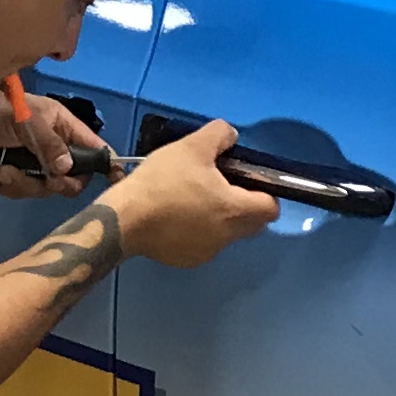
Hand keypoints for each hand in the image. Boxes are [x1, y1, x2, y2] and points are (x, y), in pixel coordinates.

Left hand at [0, 83, 104, 197]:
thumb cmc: (1, 111)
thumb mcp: (28, 121)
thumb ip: (49, 143)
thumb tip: (66, 169)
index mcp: (65, 130)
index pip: (94, 149)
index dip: (107, 163)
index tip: (117, 178)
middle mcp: (55, 151)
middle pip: (74, 180)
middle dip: (60, 183)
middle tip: (50, 179)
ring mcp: (36, 167)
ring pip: (46, 190)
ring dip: (25, 183)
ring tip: (7, 169)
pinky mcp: (16, 181)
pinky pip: (22, 194)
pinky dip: (10, 184)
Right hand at [100, 118, 278, 268]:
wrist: (125, 218)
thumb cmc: (163, 182)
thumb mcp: (192, 146)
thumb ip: (219, 135)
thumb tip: (231, 136)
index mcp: (235, 210)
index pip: (271, 208)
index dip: (264, 191)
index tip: (244, 179)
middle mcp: (227, 236)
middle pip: (252, 223)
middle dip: (243, 204)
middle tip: (218, 184)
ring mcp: (207, 252)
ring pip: (226, 234)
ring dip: (219, 218)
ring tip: (191, 197)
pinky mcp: (186, 260)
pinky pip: (203, 244)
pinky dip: (197, 231)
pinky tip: (175, 216)